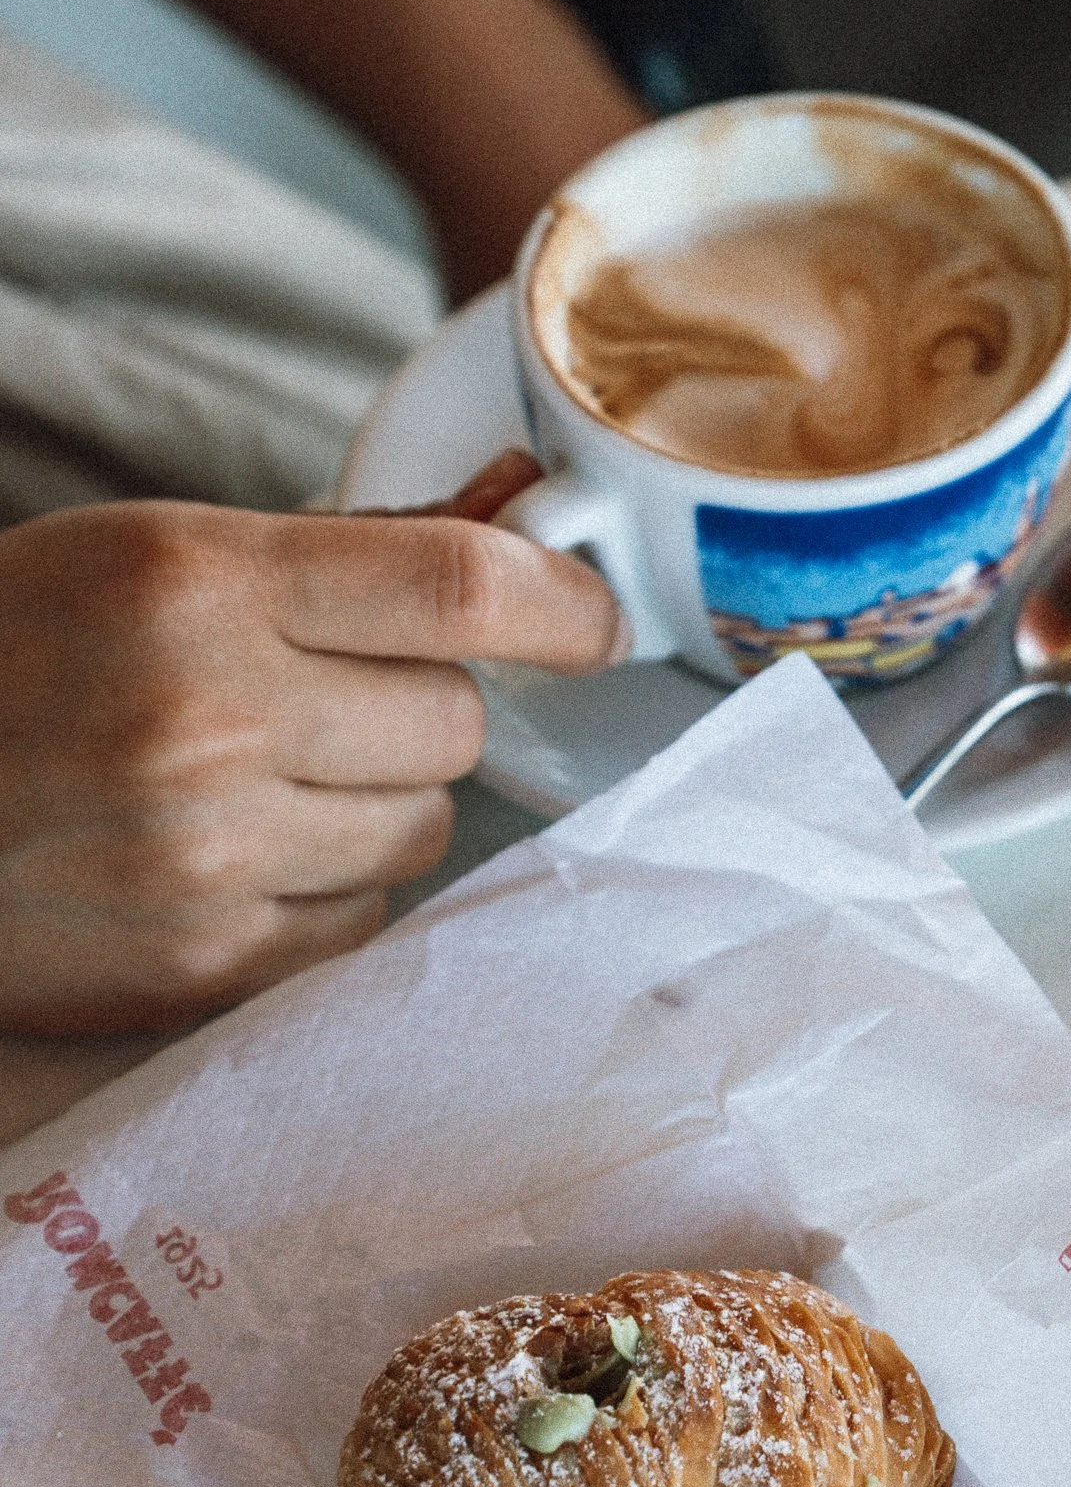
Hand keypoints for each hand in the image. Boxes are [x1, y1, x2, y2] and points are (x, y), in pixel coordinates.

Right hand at [0, 452, 624, 1034]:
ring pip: (424, 832)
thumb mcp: (148, 556)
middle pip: (456, 725)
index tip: (596, 620)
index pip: (455, 587)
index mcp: (197, 584)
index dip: (560, 601)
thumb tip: (512, 518)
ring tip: (267, 782)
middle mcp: (213, 720)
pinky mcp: (206, 968)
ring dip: (381, 803)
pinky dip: (332, 887)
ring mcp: (211, 860)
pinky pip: (364, 922)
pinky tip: (243, 858)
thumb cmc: (9, 658)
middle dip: (421, 710)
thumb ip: (336, 552)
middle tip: (331, 702)